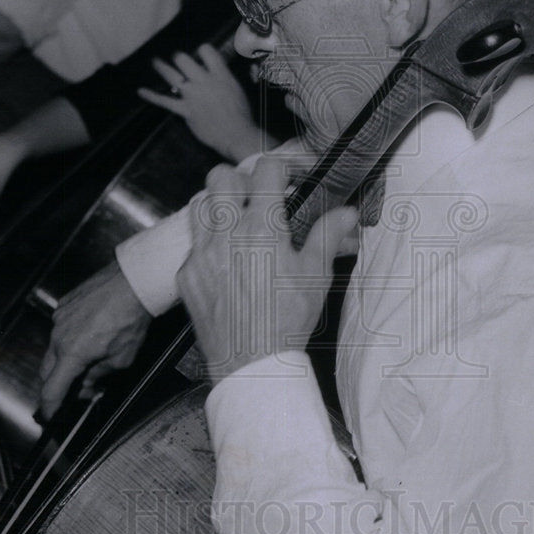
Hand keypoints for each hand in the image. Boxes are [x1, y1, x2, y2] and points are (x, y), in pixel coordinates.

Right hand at [38, 261, 151, 420]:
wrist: (134, 282)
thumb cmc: (131, 317)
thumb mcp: (123, 357)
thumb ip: (99, 374)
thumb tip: (87, 382)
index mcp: (73, 354)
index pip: (52, 389)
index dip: (50, 407)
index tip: (51, 415)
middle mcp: (59, 336)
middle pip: (48, 371)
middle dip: (60, 383)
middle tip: (82, 386)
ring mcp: (59, 319)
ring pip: (54, 348)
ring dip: (67, 358)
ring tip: (93, 355)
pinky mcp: (63, 305)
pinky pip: (60, 328)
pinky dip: (70, 337)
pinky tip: (91, 333)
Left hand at [138, 44, 273, 162]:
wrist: (237, 134)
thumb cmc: (241, 115)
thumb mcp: (237, 89)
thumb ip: (224, 78)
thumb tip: (215, 73)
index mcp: (220, 74)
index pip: (206, 50)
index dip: (201, 50)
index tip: (199, 55)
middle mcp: (204, 81)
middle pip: (183, 59)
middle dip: (179, 58)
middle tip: (178, 60)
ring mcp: (193, 95)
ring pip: (171, 74)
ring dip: (161, 66)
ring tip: (155, 62)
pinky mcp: (185, 110)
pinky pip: (164, 101)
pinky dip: (151, 96)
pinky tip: (141, 91)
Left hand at [176, 155, 358, 383]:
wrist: (253, 365)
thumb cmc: (287, 322)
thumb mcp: (315, 275)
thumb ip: (327, 235)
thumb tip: (347, 213)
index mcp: (262, 227)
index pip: (266, 169)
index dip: (281, 168)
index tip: (288, 178)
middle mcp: (226, 234)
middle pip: (221, 176)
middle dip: (241, 181)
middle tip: (258, 200)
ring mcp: (202, 253)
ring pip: (199, 205)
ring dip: (218, 207)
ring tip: (238, 225)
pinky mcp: (187, 275)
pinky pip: (192, 245)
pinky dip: (208, 245)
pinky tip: (226, 263)